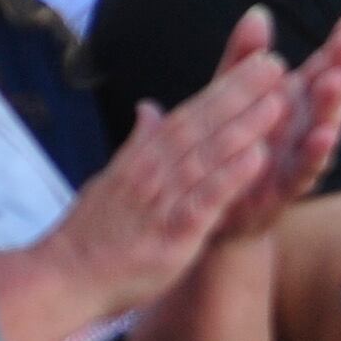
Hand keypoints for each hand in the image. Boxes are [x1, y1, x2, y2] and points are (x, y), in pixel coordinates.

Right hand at [45, 11, 295, 319]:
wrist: (63, 278)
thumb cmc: (93, 233)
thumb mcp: (115, 178)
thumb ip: (140, 143)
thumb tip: (149, 108)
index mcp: (144, 157)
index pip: (190, 113)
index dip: (224, 87)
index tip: (256, 61)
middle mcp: (153, 171)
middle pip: (201, 124)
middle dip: (239, 93)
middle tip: (274, 64)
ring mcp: (161, 201)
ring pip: (206, 156)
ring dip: (242, 127)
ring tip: (276, 103)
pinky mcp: (171, 234)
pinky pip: (204, 201)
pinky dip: (229, 178)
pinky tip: (258, 159)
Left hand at [210, 15, 340, 245]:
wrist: (213, 211)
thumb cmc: (229, 145)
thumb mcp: (230, 96)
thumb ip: (244, 57)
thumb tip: (258, 12)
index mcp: (294, 101)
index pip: (323, 68)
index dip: (340, 47)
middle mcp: (304, 127)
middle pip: (330, 95)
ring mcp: (298, 157)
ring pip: (325, 129)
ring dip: (333, 106)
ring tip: (340, 79)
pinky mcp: (285, 189)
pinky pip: (304, 171)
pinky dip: (316, 154)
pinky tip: (324, 135)